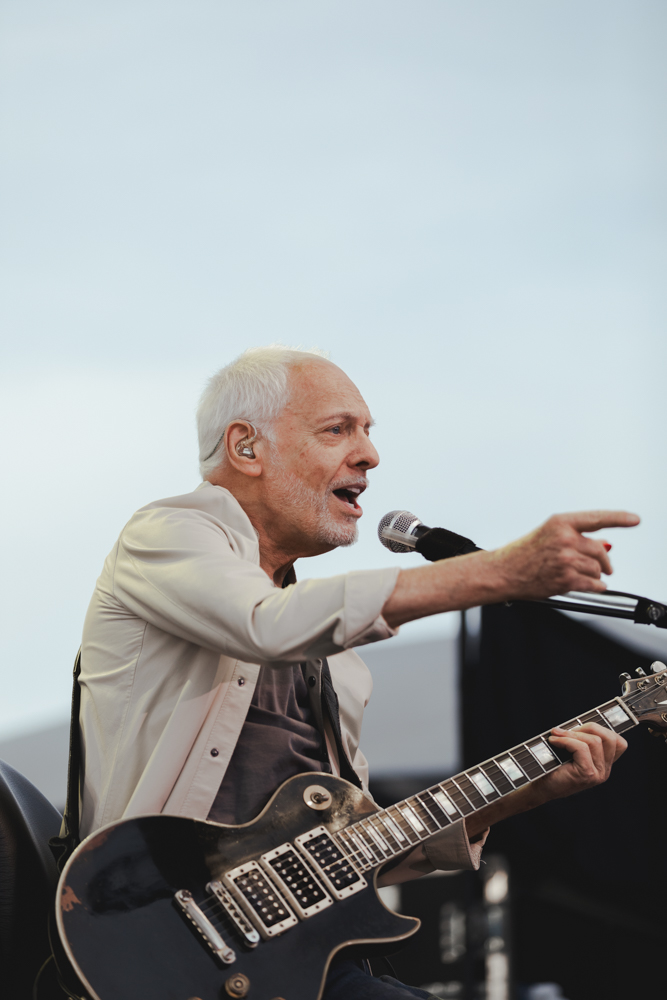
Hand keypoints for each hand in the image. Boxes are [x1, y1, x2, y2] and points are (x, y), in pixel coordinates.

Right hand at [492, 510, 639, 599]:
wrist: (503, 571)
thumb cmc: (522, 553)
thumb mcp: (548, 535)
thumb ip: (576, 537)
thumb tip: (604, 545)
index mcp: (560, 523)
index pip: (596, 518)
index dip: (619, 518)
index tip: (634, 520)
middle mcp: (564, 539)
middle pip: (600, 550)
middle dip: (603, 561)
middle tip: (604, 566)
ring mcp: (566, 559)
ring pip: (597, 569)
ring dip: (594, 575)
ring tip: (577, 575)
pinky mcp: (566, 579)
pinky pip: (593, 585)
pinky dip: (595, 587)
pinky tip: (588, 586)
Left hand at [537, 721, 627, 801]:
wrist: (540, 788)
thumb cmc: (552, 767)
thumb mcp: (571, 750)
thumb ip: (581, 739)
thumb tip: (579, 722)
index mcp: (604, 764)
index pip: (619, 743)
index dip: (602, 729)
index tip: (582, 726)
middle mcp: (605, 770)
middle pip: (610, 738)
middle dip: (588, 727)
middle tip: (568, 729)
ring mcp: (598, 774)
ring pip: (595, 741)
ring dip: (572, 733)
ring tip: (556, 735)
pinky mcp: (587, 774)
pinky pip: (581, 748)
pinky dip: (565, 740)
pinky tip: (553, 741)